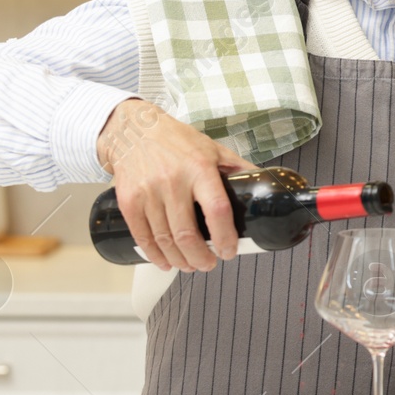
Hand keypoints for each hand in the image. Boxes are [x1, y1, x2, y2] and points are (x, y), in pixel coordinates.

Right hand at [95, 98, 257, 272]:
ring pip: (165, 240)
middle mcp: (173, 181)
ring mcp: (148, 192)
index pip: (217, 210)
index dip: (224, 237)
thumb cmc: (176, 141)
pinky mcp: (129, 201)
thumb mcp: (213, 149)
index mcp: (200, 168)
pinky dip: (154, 255)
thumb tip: (266, 185)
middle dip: (201, 257)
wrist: (133, 130)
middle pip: (187, 234)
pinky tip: (165, 261)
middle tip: (209, 264)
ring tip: (190, 265)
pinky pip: (142, 236)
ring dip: (180, 260)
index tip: (229, 251)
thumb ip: (238, 168)